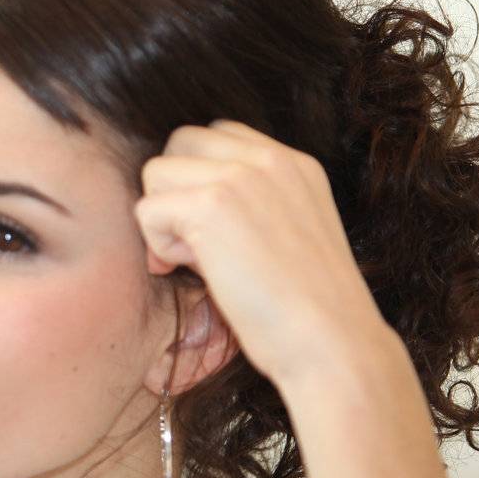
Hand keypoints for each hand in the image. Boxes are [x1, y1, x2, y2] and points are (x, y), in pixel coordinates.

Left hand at [133, 119, 390, 387]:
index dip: (199, 181)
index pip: (218, 135)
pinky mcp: (211, 204)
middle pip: (180, 142)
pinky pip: (146, 209)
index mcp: (295, 164)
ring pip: (156, 172)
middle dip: (175, 192)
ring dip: (164, 220)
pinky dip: (158, 246)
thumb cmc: (303, 310)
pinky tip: (195, 273)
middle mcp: (271, 158)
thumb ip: (246, 206)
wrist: (332, 343)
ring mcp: (241, 176)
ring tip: (200, 262)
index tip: (216, 231)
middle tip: (198, 247)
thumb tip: (176, 206)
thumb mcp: (286, 235)